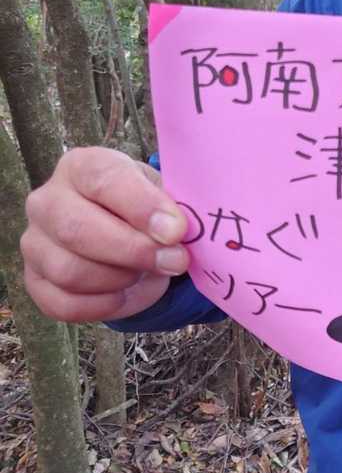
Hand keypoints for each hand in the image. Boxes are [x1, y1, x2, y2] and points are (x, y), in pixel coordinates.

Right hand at [21, 148, 190, 323]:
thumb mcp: (161, 196)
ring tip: (144, 272)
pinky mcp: (35, 282)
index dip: (141, 206)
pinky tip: (123, 293)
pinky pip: (64, 304)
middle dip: (132, 251)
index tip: (176, 231)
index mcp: (80, 167)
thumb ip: (168, 209)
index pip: (101, 179)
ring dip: (118, 279)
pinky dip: (102, 306)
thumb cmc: (144, 210)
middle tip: (174, 261)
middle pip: (75, 229)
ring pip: (68, 272)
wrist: (128, 237)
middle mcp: (46, 201)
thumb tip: (173, 233)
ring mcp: (34, 243)